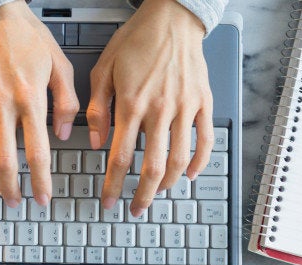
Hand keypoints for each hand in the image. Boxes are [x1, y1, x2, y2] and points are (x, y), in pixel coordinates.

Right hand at [0, 1, 78, 206]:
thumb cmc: (28, 37)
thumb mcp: (60, 64)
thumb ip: (67, 101)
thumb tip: (65, 134)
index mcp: (29, 98)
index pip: (36, 151)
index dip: (39, 181)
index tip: (42, 198)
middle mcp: (1, 104)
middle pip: (4, 158)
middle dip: (11, 187)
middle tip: (16, 203)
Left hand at [87, 0, 213, 216]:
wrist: (171, 18)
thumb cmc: (136, 41)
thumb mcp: (103, 70)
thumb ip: (97, 108)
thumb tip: (95, 141)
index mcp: (132, 104)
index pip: (121, 157)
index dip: (114, 184)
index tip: (109, 200)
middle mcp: (160, 110)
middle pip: (153, 167)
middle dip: (142, 195)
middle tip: (135, 208)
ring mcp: (185, 108)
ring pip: (181, 159)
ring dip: (169, 184)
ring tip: (158, 194)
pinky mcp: (204, 103)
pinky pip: (206, 140)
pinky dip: (200, 162)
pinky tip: (191, 174)